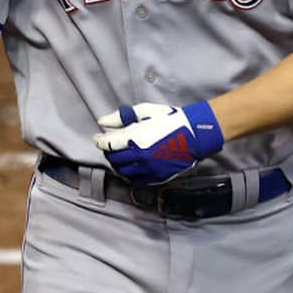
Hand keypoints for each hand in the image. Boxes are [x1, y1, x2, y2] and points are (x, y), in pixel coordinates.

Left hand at [92, 101, 223, 185]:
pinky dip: (129, 174)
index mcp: (137, 138)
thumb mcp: (144, 111)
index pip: (108, 145)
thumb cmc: (170, 119)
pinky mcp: (157, 176)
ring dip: (117, 164)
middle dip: (108, 152)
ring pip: (122, 172)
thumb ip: (120, 118)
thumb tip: (102, 122)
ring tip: (120, 156)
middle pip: (113, 159)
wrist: (195, 134)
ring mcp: (150, 168)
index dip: (99, 141)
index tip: (97, 138)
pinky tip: (130, 166)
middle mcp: (141, 156)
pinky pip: (136, 180)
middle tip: (110, 146)